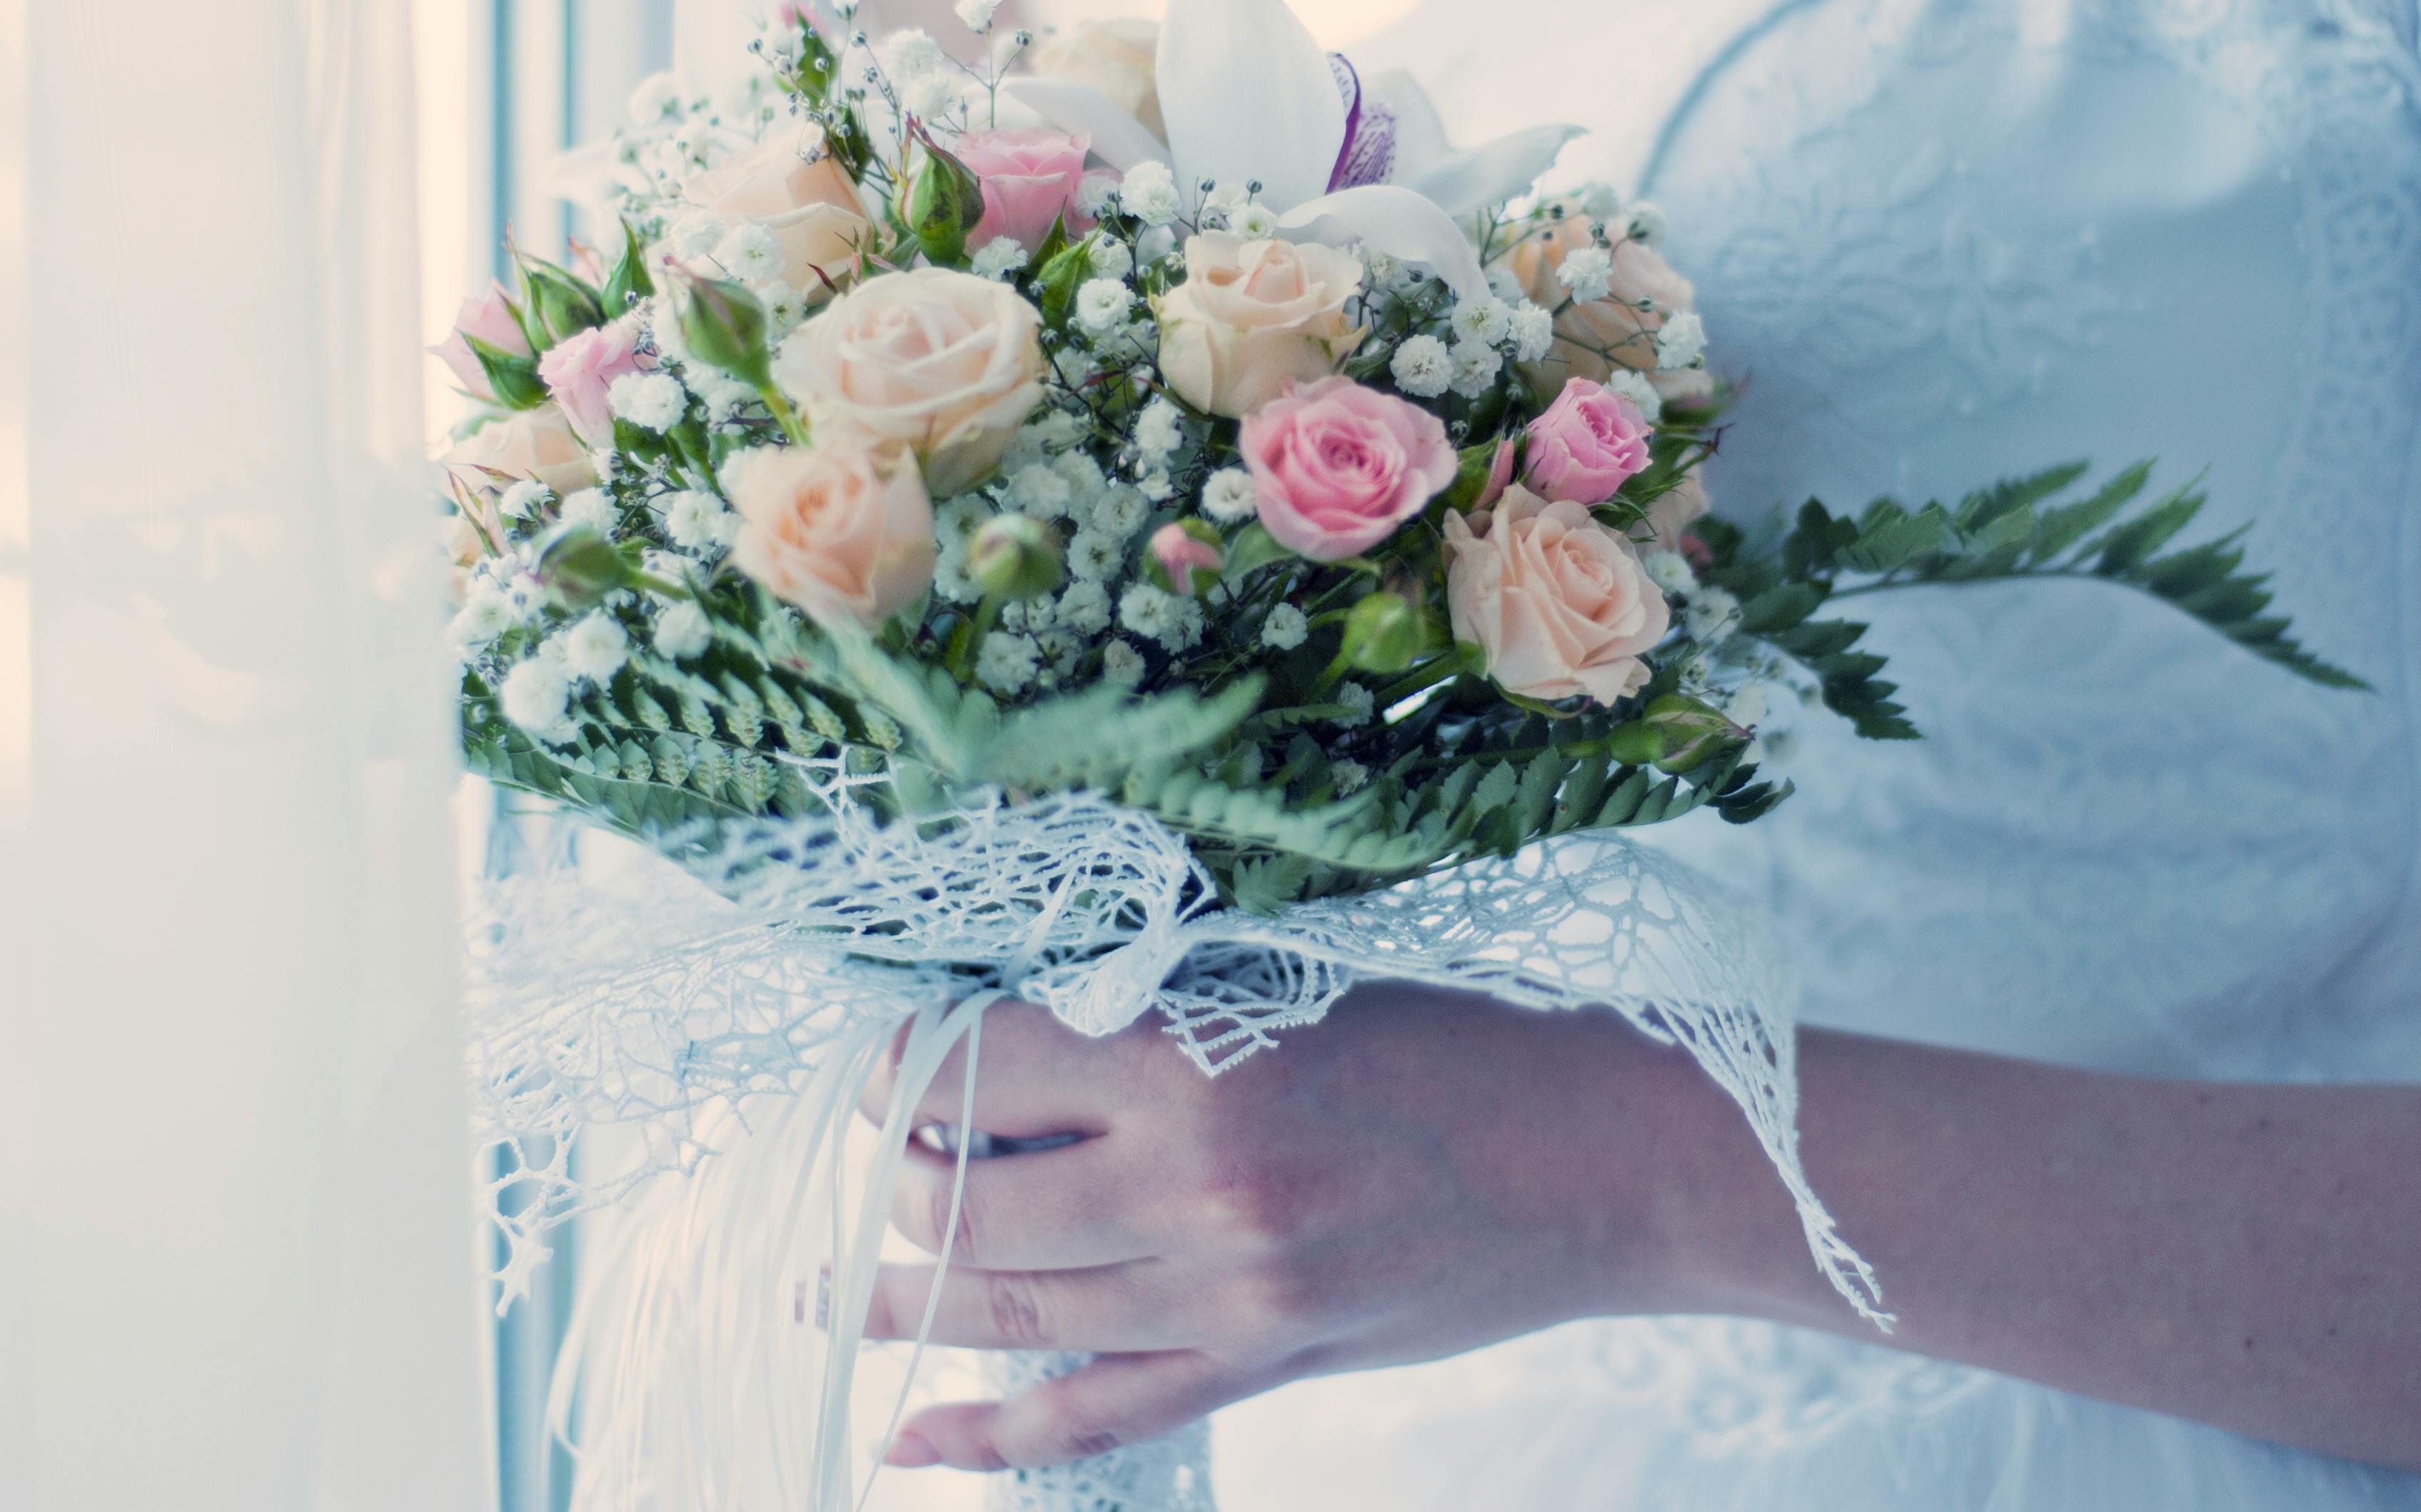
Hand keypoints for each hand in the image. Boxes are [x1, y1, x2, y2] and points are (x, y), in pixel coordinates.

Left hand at [851, 985, 1762, 1471]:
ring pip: (1011, 1309)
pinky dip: (988, 1432)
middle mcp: (1194, 1183)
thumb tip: (1014, 1046)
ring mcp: (1225, 1292)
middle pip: (971, 1202)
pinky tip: (904, 1435)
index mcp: (1199, 1055)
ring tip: (820, 1299)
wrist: (1600, 1156)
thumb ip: (1159, 1022)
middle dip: (895, 1185)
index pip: (985, 1065)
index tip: (884, 1064)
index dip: (908, 1065)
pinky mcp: (1260, 1361)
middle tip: (865, 1166)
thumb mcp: (1297, 984)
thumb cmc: (1457, 1041)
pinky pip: (1094, 1415)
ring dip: (899, 1305)